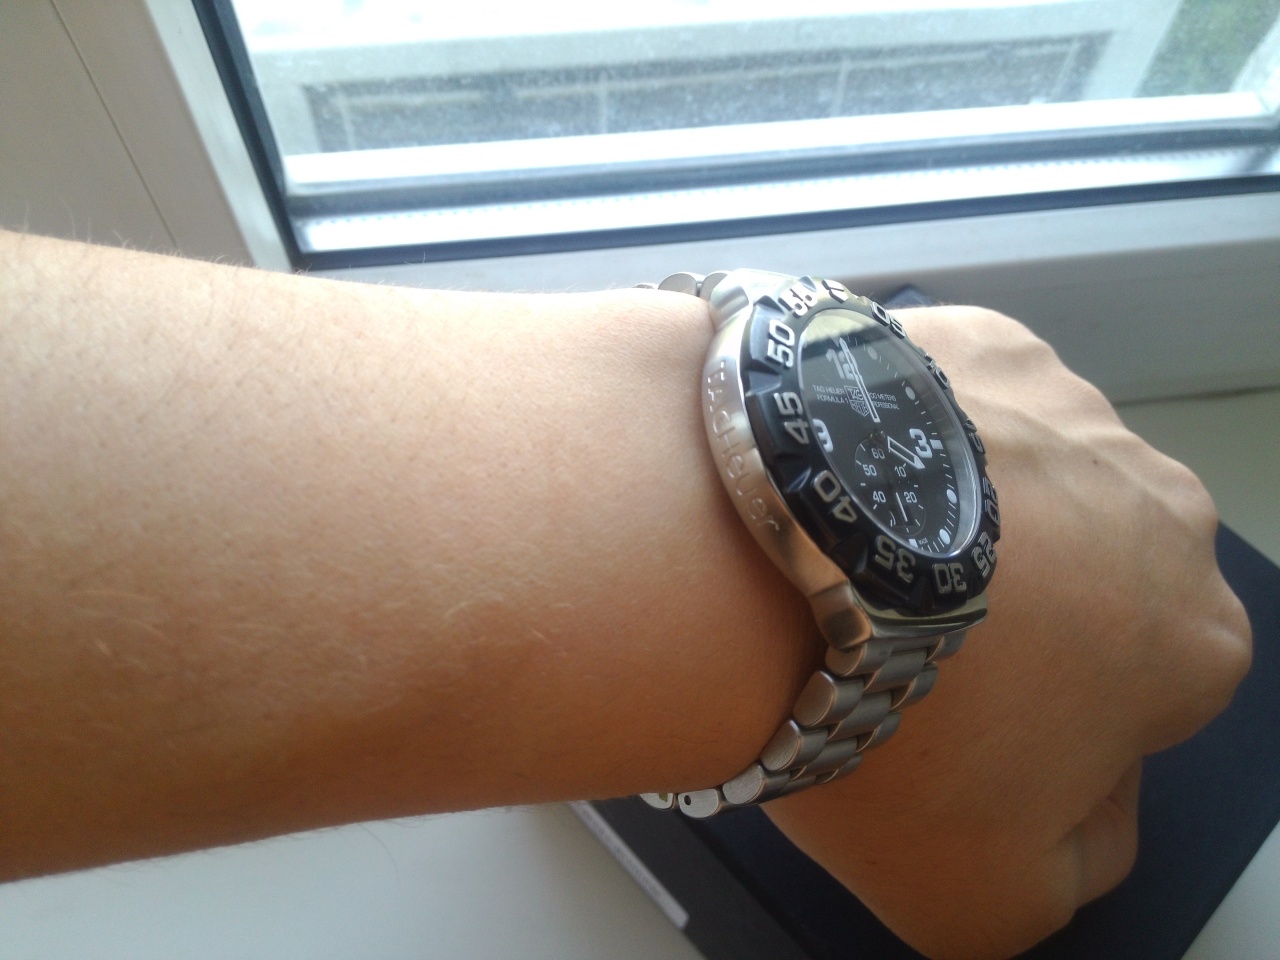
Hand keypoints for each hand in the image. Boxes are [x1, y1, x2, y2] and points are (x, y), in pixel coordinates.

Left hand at [764, 307, 1251, 959]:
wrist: (755, 560)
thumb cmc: (881, 718)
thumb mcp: (987, 895)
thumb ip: (1074, 863)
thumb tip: (1078, 806)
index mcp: (1193, 637)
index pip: (1136, 702)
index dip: (1037, 727)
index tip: (950, 727)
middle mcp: (1154, 500)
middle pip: (1078, 581)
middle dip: (1006, 617)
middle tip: (888, 644)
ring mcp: (1059, 400)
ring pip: (1010, 486)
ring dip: (946, 523)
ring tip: (845, 562)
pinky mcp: (962, 335)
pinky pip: (941, 408)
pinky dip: (895, 443)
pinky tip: (831, 484)